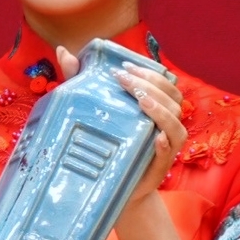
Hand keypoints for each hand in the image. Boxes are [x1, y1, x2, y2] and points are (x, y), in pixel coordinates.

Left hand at [54, 43, 185, 202]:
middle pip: (173, 99)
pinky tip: (156, 137)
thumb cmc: (102, 142)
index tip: (124, 66)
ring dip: (161, 110)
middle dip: (150, 85)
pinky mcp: (157, 170)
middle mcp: (164, 126)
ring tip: (141, 101)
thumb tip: (63, 51)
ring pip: (176, 125)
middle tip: (122, 79)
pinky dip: (165, 144)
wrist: (106, 188)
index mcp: (154, 109)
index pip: (165, 85)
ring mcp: (163, 149)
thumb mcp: (90, 108)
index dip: (150, 73)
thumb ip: (79, 80)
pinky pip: (168, 155)